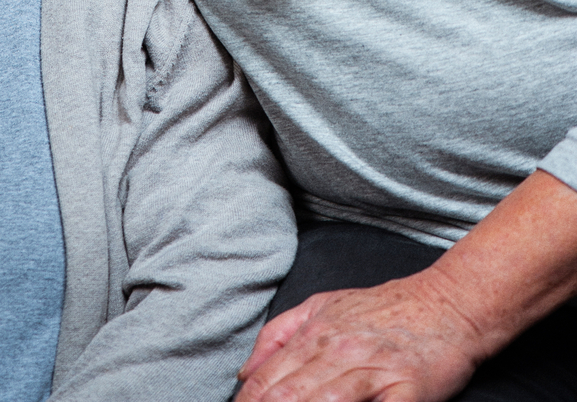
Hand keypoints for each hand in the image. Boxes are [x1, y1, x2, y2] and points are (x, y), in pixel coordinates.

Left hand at [237, 170, 576, 400]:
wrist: (447, 303)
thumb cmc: (384, 310)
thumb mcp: (324, 306)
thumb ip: (281, 334)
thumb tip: (246, 373)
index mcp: (316, 332)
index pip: (269, 378)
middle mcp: (339, 350)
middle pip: (290, 394)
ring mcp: (374, 370)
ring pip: (325, 401)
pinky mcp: (407, 390)